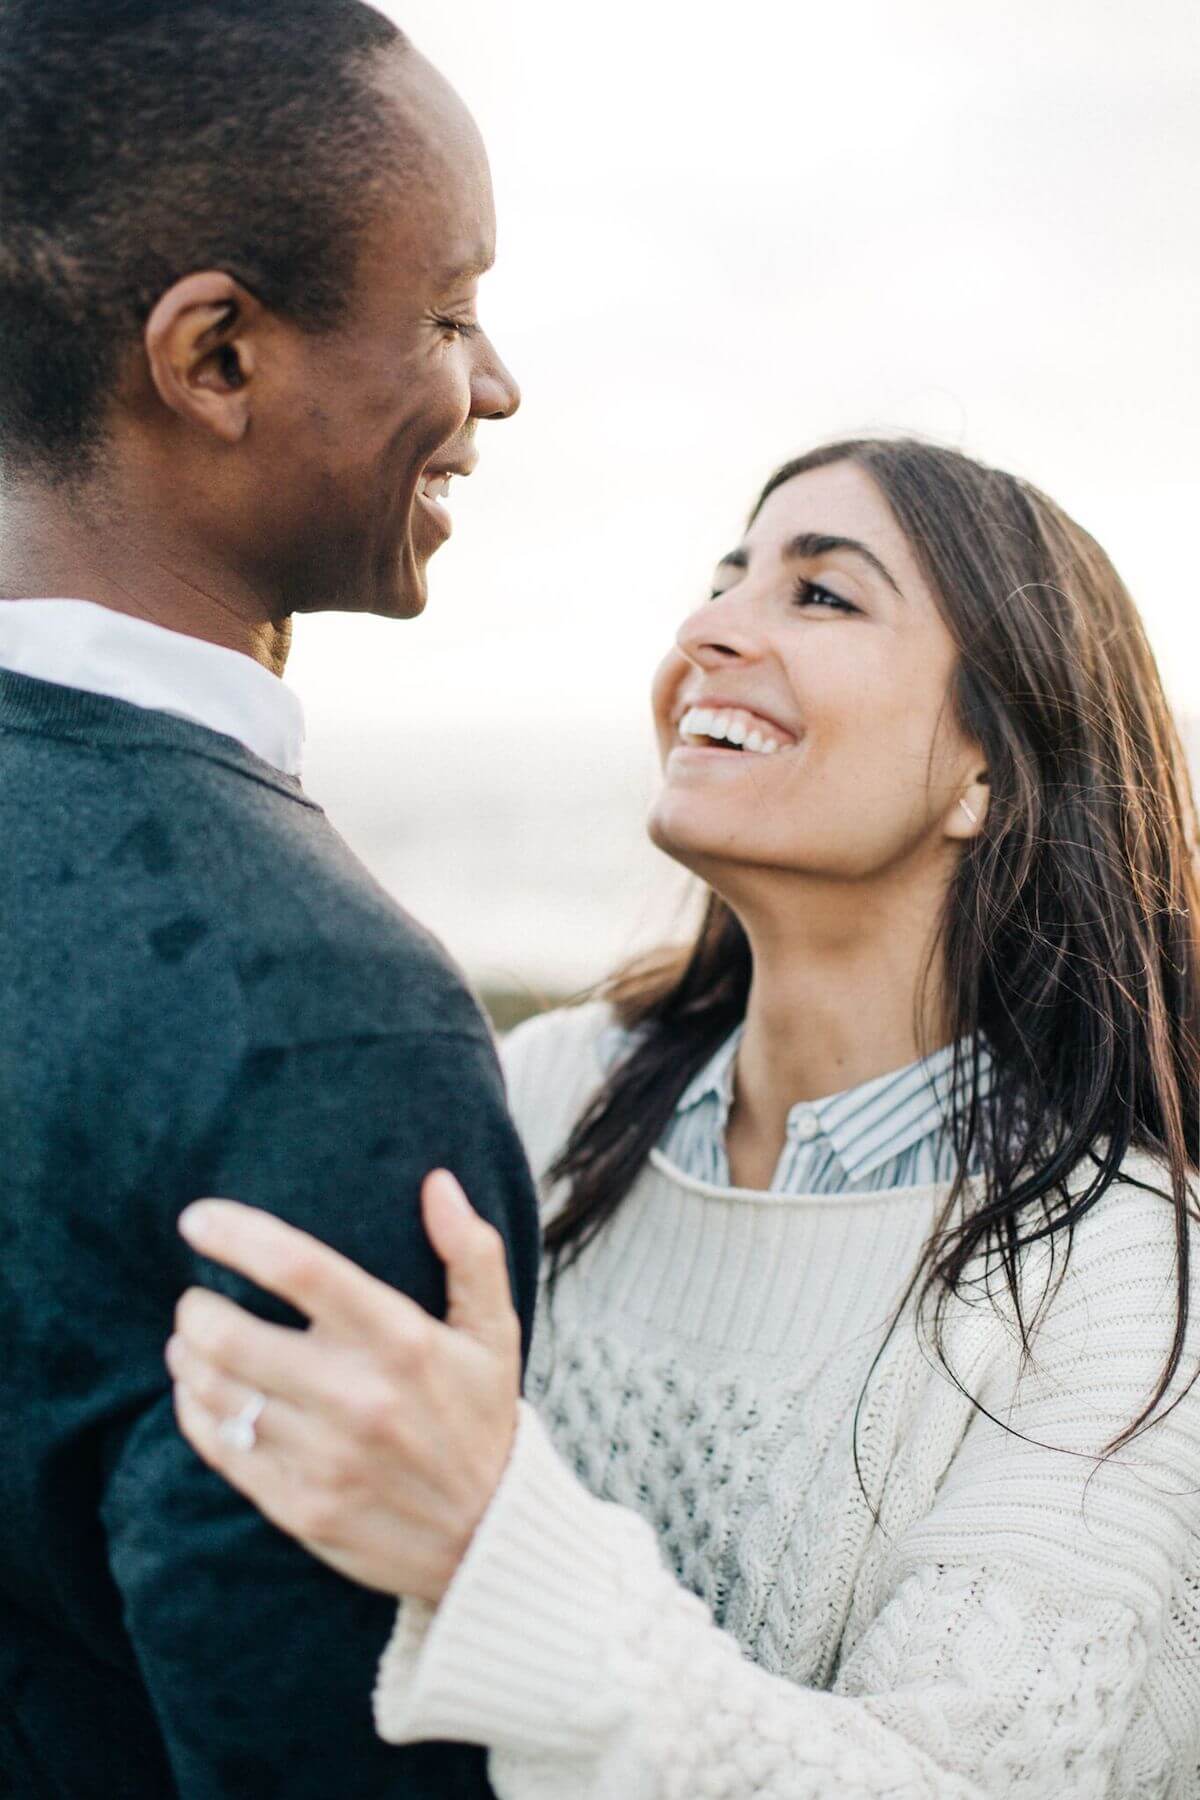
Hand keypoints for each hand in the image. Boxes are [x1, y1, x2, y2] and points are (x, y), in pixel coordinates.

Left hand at [166, 1171, 520, 1606]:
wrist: (490, 1540)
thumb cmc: (482, 1418)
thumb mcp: (493, 1331)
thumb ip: (470, 1250)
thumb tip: (437, 1182)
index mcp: (401, 1340)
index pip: (300, 1268)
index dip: (237, 1234)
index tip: (197, 1218)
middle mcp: (357, 1397)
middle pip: (230, 1335)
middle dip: (194, 1307)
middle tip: (195, 1298)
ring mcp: (324, 1458)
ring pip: (216, 1391)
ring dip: (187, 1356)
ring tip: (192, 1340)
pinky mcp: (299, 1507)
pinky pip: (220, 1446)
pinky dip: (195, 1409)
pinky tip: (201, 1391)